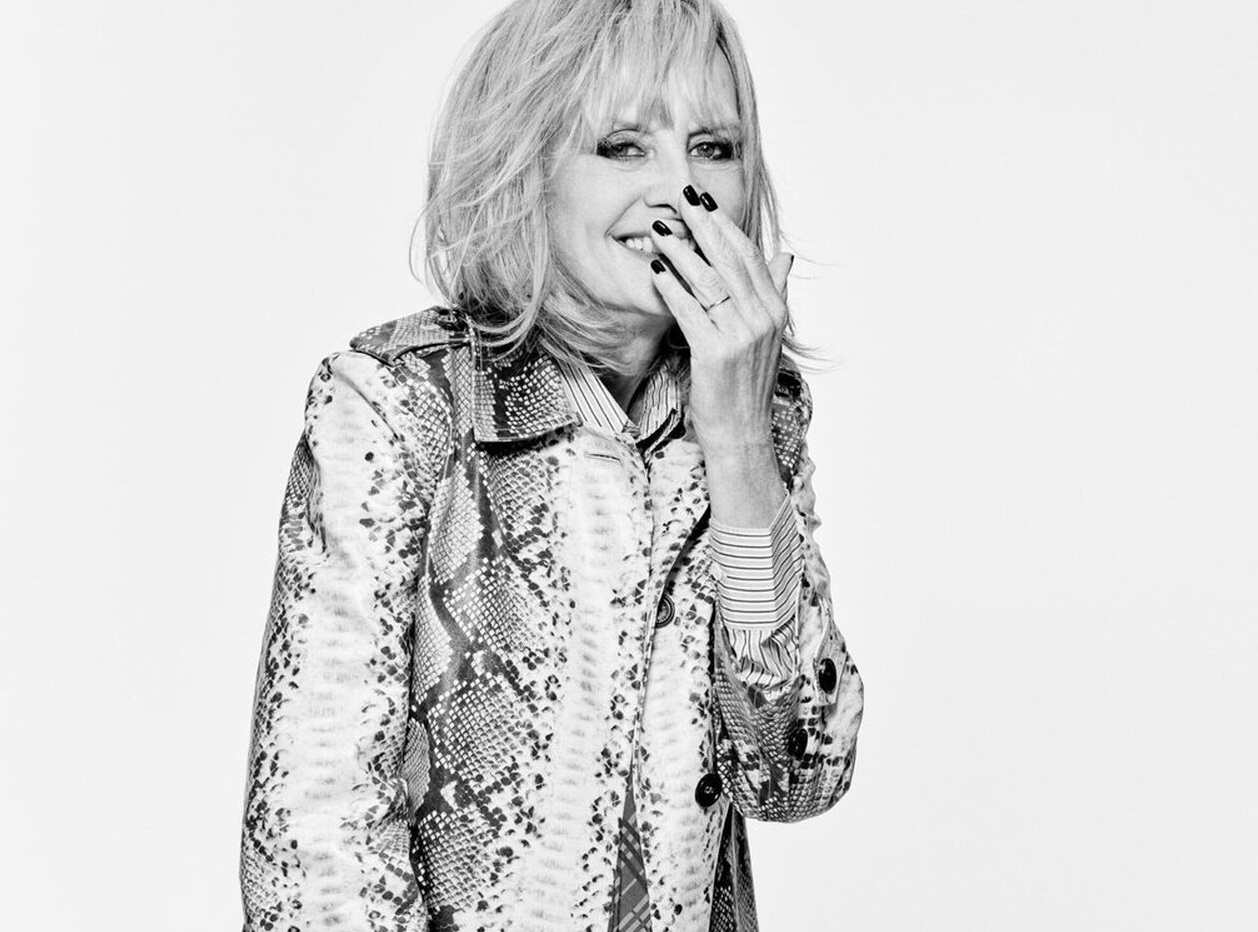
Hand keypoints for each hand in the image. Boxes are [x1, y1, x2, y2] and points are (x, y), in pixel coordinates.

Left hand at [648, 184, 793, 456]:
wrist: (741, 432)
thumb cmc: (745, 384)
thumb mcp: (767, 336)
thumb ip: (773, 292)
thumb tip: (783, 256)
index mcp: (775, 311)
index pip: (750, 256)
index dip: (726, 225)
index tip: (705, 199)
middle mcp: (762, 319)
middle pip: (729, 260)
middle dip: (703, 225)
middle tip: (681, 196)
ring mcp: (741, 336)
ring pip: (708, 281)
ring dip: (682, 251)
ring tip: (662, 230)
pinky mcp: (715, 353)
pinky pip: (689, 311)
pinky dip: (671, 287)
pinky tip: (657, 270)